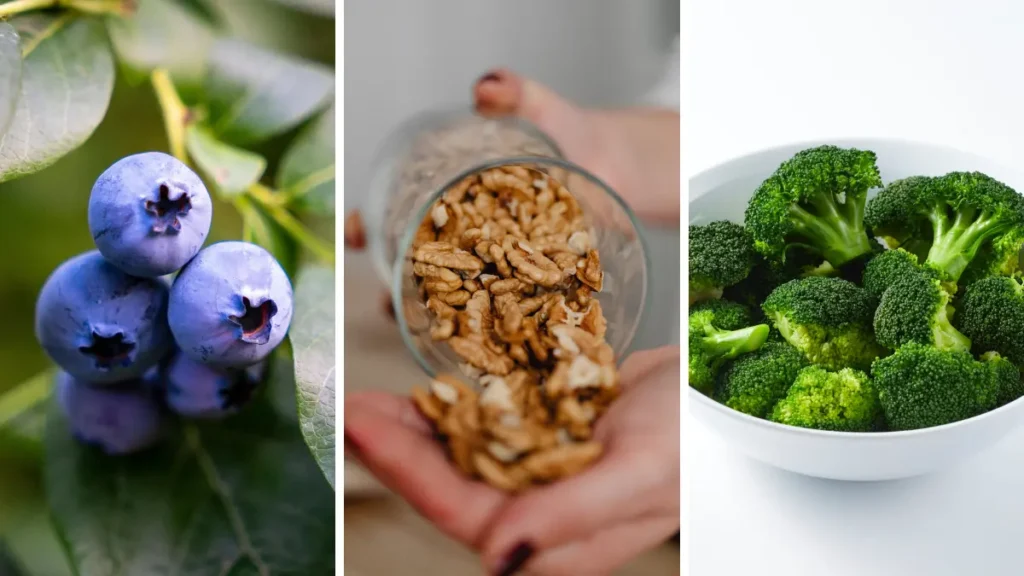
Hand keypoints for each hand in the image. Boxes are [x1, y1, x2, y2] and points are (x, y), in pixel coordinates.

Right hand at [344, 69, 679, 318]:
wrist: (614, 166)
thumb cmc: (568, 135)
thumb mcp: (539, 111)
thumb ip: (514, 95)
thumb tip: (486, 87)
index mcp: (448, 195)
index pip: (391, 212)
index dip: (364, 225)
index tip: (354, 231)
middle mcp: (462, 239)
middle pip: (413, 268)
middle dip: (396, 287)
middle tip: (389, 302)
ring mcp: (493, 269)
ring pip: (453, 301)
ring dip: (439, 322)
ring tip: (434, 335)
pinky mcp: (531, 290)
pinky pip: (506, 317)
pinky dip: (497, 336)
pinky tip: (494, 353)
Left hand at [344, 346, 679, 575]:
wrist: (722, 393)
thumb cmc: (696, 438)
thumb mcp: (641, 473)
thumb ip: (570, 516)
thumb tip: (496, 557)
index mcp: (558, 537)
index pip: (464, 512)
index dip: (406, 474)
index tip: (360, 428)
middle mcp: (540, 510)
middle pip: (449, 483)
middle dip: (395, 447)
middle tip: (349, 402)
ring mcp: (541, 472)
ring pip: (461, 455)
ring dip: (416, 426)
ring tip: (372, 394)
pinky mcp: (546, 438)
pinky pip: (487, 425)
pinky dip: (455, 404)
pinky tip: (429, 385)